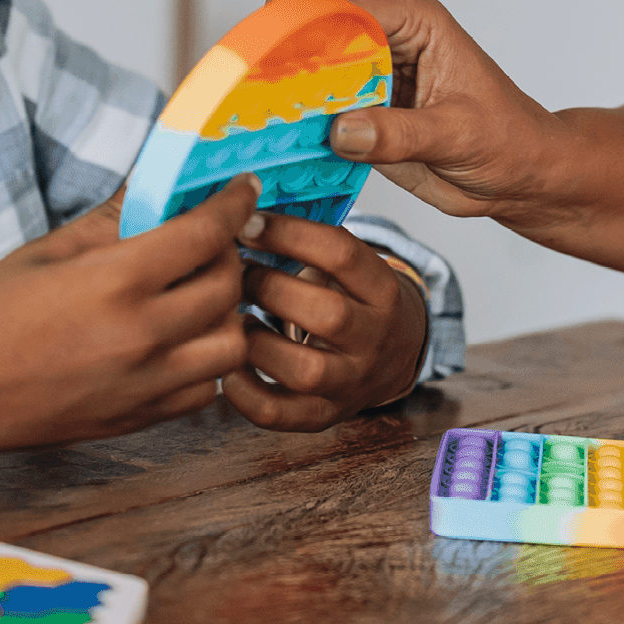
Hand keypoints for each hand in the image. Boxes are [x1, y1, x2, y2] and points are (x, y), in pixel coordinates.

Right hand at [0, 175, 259, 488]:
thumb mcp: (49, 250)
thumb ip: (115, 219)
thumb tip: (159, 186)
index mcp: (116, 282)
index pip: (206, 232)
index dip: (234, 203)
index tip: (243, 189)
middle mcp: (142, 335)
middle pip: (229, 286)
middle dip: (231, 254)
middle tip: (212, 240)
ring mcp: (144, 384)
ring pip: (231, 343)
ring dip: (227, 312)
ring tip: (199, 292)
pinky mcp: (137, 419)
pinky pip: (204, 389)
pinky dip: (207, 361)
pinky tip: (182, 340)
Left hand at [220, 211, 429, 431]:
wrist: (395, 358)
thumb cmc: (356, 300)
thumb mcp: (354, 268)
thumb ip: (312, 244)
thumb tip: (241, 208)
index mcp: (384, 290)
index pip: (341, 253)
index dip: (289, 234)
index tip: (247, 222)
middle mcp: (375, 338)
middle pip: (325, 313)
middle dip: (269, 287)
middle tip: (236, 273)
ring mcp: (351, 382)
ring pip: (304, 369)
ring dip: (256, 341)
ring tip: (234, 320)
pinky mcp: (324, 415)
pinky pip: (280, 414)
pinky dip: (245, 393)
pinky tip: (228, 367)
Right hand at [265, 0, 561, 221]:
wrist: (521, 175)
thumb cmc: (507, 141)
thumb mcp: (457, 135)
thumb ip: (399, 132)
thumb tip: (341, 130)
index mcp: (413, 21)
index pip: (341, 7)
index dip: (296, 25)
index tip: (258, 53)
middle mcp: (384, 38)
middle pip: (311, 34)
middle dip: (276, 61)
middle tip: (240, 95)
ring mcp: (367, 75)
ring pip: (305, 74)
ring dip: (277, 97)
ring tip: (242, 122)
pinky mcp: (358, 110)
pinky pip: (314, 111)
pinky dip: (292, 126)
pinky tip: (268, 144)